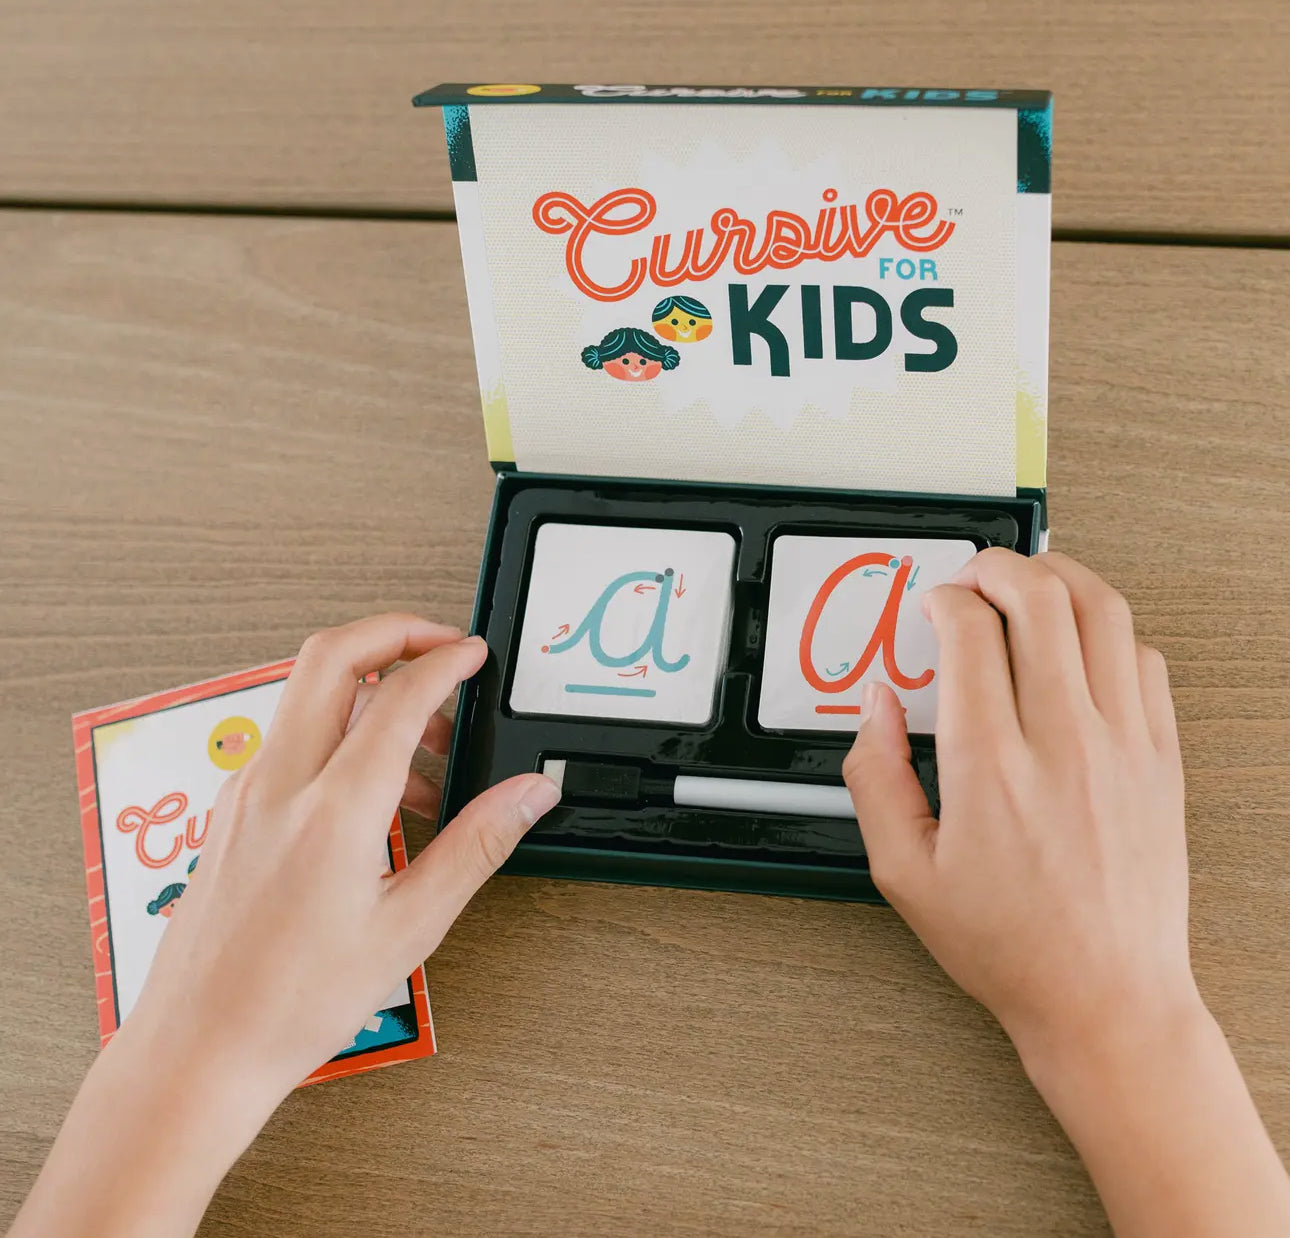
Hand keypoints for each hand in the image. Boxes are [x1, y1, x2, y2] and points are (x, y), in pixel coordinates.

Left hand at [128, 613, 560, 1101]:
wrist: (200, 1047)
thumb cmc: (293, 1001)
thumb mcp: (410, 926)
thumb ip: (476, 845)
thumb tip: (527, 794)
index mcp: (333, 809)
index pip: (396, 694)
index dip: (445, 660)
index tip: (473, 655)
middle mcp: (281, 783)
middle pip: (331, 654)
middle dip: (393, 630)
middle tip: (439, 646)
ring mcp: (247, 791)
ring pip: (308, 693)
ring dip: (370, 691)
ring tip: (424, 755)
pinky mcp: (233, 809)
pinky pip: (291, 737)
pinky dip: (340, 733)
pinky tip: (376, 797)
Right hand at [844, 550, 1289, 1237]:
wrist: (1105, 995)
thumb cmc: (1009, 944)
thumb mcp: (903, 872)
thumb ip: (875, 777)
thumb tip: (875, 707)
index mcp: (990, 766)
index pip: (969, 633)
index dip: (943, 600)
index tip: (932, 608)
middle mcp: (1062, 742)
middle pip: (1039, 599)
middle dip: (998, 566)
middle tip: (976, 573)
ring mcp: (1122, 745)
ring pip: (1102, 612)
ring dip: (1060, 577)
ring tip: (1031, 581)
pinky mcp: (1161, 759)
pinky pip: (1144, 659)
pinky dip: (1109, 628)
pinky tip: (1082, 642)